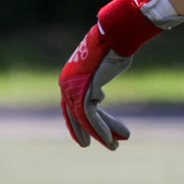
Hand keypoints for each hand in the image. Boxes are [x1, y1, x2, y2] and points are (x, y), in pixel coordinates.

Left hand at [60, 24, 134, 148]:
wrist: (116, 36)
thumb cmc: (114, 48)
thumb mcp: (102, 70)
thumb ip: (96, 84)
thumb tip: (98, 96)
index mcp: (69, 78)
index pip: (70, 107)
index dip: (78, 123)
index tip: (88, 133)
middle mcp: (67, 84)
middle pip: (74, 115)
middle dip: (85, 131)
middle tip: (90, 145)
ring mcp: (75, 87)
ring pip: (83, 119)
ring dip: (99, 134)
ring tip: (113, 147)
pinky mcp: (85, 89)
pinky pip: (90, 116)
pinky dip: (101, 129)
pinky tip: (110, 139)